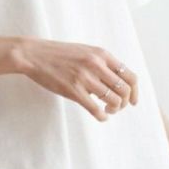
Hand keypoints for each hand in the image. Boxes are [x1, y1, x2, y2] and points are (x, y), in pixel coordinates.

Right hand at [13, 38, 137, 121]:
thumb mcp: (85, 51)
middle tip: (117, 108)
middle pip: (124, 90)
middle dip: (124, 103)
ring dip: (114, 109)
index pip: (129, 76)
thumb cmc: (59, 54)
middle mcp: (97, 65)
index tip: (132, 101)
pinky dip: (102, 116)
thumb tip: (116, 80)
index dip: (134, 92)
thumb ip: (101, 63)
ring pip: (113, 100)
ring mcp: (85, 78)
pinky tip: (101, 117)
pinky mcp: (73, 90)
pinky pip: (95, 109)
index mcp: (102, 54)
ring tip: (107, 111)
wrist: (34, 54)